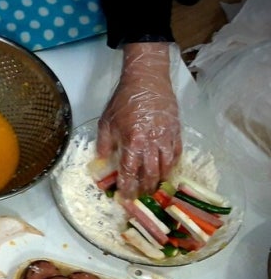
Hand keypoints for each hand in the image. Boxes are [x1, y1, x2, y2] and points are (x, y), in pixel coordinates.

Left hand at [96, 42, 181, 198]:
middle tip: (141, 197)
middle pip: (150, 173)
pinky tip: (167, 171)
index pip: (130, 171)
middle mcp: (151, 142)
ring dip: (159, 180)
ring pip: (166, 166)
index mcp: (132, 141)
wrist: (147, 79)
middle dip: (145, 188)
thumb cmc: (124, 99)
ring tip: (154, 188)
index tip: (126, 198)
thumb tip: (102, 161)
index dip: (128, 187)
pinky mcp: (176, 131)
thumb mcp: (106, 121)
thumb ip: (105, 143)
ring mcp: (166, 137)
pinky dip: (172, 165)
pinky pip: (176, 153)